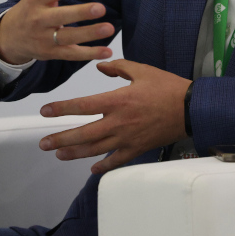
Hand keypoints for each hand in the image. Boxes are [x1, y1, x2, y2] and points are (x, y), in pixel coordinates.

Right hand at [0, 0, 114, 65]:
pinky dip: (89, 54)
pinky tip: (107, 51)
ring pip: (67, 38)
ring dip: (89, 34)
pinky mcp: (52, 53)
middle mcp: (39, 19)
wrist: (11, 36)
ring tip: (110, 28)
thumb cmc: (31, 2)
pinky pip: (71, 55)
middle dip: (80, 14)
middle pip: (60, 17)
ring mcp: (45, 38)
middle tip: (101, 8)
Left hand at [38, 60, 191, 173]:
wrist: (191, 108)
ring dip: (75, 153)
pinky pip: (117, 161)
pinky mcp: (138, 149)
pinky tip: (92, 169)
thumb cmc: (167, 87)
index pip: (82, 106)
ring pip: (95, 149)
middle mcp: (118, 122)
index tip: (44, 111)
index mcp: (118, 101)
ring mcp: (127, 138)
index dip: (61, 109)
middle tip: (43, 143)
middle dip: (60, 139)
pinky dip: (103, 166)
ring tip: (60, 154)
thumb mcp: (142, 70)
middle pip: (83, 133)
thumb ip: (118, 68)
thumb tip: (99, 66)